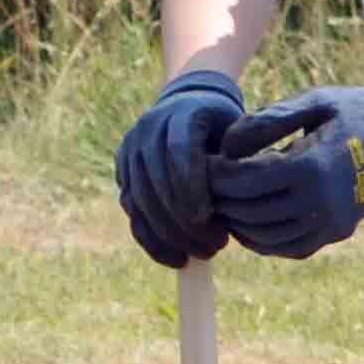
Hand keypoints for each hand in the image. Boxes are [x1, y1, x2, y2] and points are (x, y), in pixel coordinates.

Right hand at [116, 69, 244, 268]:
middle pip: (156, 180)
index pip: (179, 150)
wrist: (189, 104)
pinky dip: (151, 239)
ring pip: (139, 199)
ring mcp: (129, 150)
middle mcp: (147, 129)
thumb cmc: (225, 127)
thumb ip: (239, 160)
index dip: (190, 186)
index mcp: (180, 113)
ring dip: (169, 234)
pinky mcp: (122, 171)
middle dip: (182, 219)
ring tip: (201, 255)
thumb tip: (241, 197)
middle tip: (214, 247)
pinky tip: (175, 259)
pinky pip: (132, 211)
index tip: (206, 218)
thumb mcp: (239, 133)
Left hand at [215, 83, 363, 260]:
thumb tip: (225, 146)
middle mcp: (320, 202)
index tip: (201, 163)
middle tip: (203, 185)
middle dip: (220, 199)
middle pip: (250, 211)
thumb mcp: (312, 103)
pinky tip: (246, 224)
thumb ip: (266, 121)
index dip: (216, 175)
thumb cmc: (351, 113)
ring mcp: (330, 223)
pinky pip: (288, 248)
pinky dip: (261, 241)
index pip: (245, 180)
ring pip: (265, 236)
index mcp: (311, 166)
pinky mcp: (335, 234)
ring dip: (236, 223)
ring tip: (221, 202)